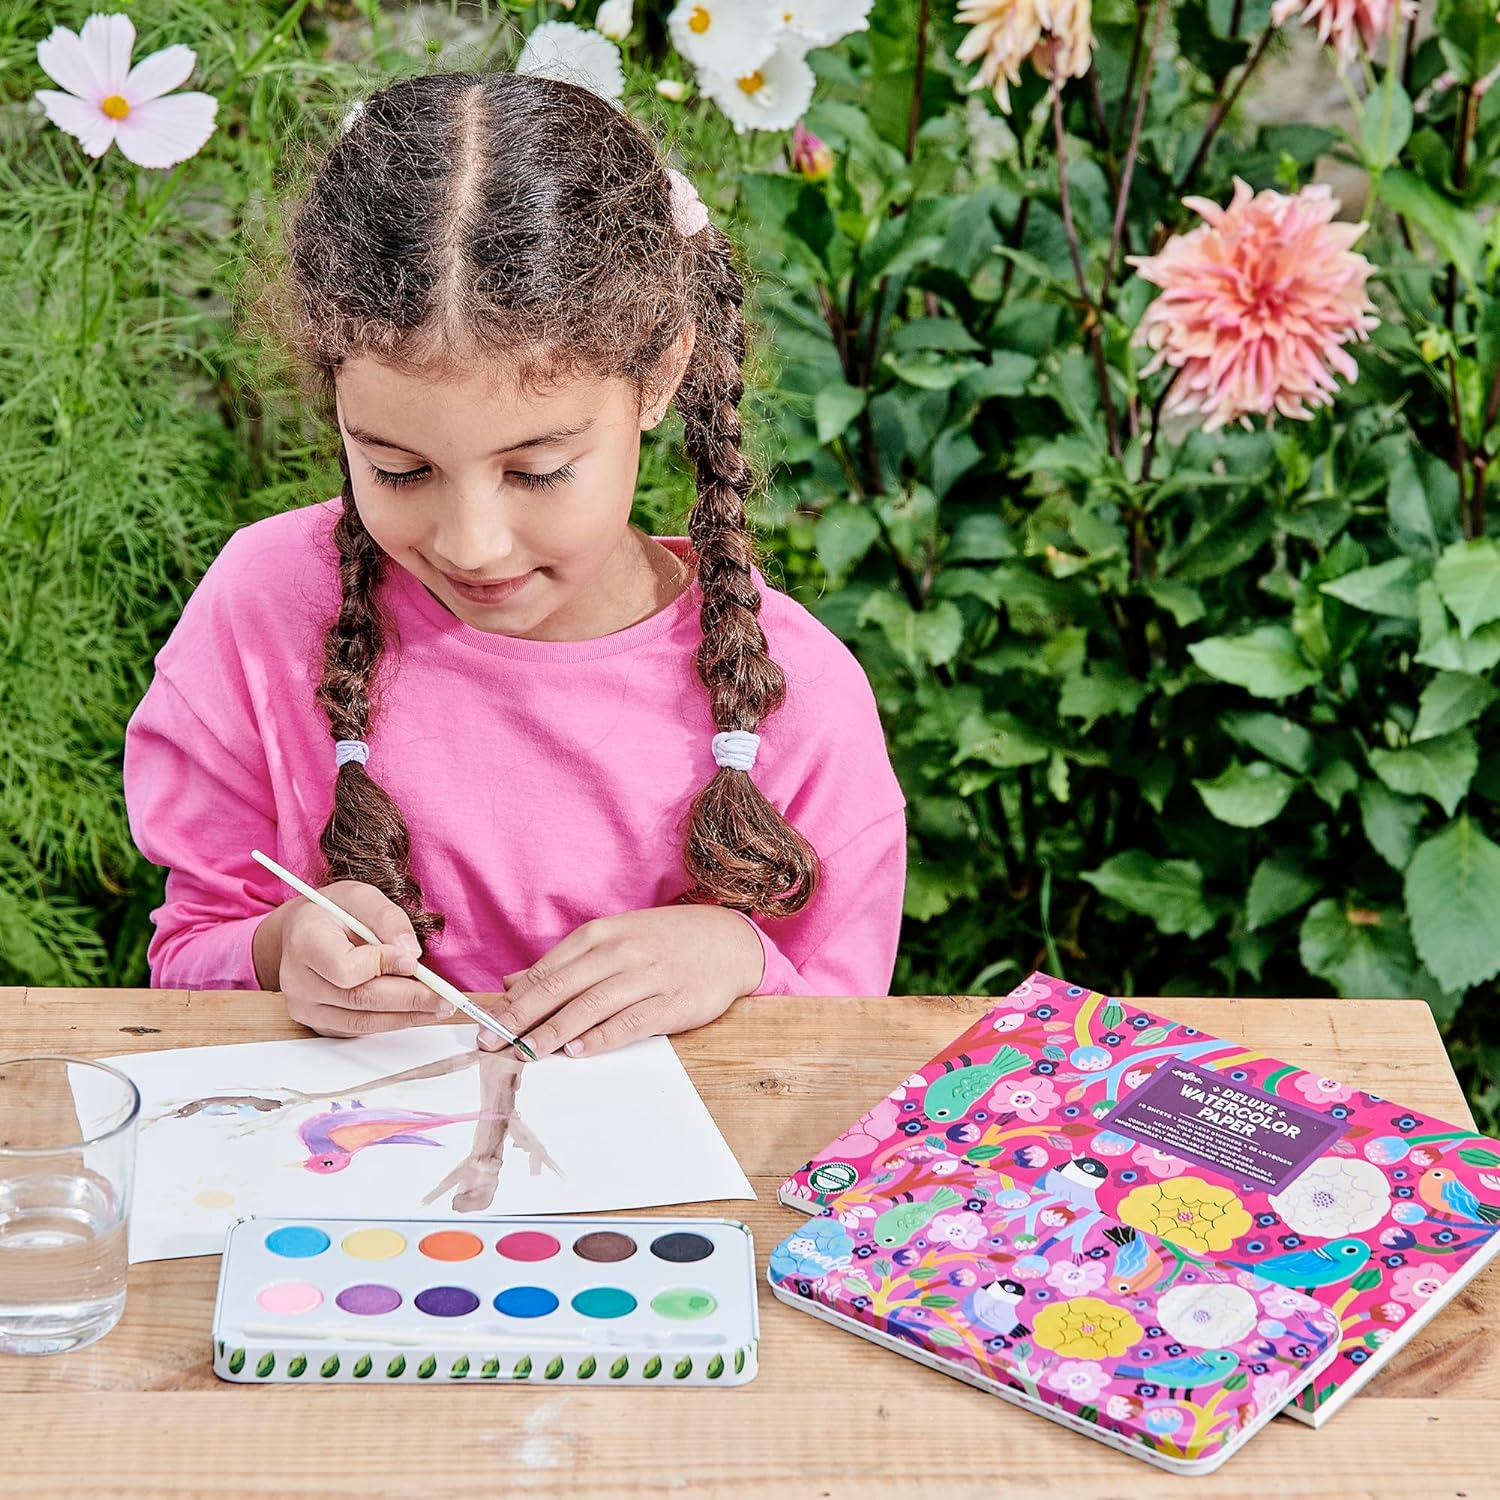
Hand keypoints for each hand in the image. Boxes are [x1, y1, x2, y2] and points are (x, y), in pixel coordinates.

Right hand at [255, 880, 450, 1037]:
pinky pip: (360, 1029)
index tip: (413, 961)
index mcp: (305, 941)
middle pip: (359, 999)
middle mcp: (297, 980)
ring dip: (406, 1016)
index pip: (345, 967)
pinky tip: (416, 1011)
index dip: (382, 967)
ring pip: (362, 1021)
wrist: (303, 932)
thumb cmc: (332, 912)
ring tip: (439, 1007)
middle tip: (444, 996)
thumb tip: (410, 952)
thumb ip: (387, 918)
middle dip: (409, 998)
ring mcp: (305, 1006)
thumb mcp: (361, 896)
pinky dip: (393, 1021)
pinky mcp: (319, 1023)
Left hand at [484, 905, 765, 1058]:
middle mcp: (620, 952)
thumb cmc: (663, 941)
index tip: (485, 1024)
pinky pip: (631, 1022)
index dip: (512, 1000)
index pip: (546, 971)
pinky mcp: (673, 1001)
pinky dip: (601, 1038)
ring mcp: (647, 976)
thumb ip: (563, 964)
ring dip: (554, 1032)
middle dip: (520, 1018)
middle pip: (560, 988)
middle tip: (491, 1043)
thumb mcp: (612, 940)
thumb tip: (512, 984)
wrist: (727, 941)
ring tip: (526, 1053)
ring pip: (590, 1006)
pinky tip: (578, 1051)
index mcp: (600, 935)